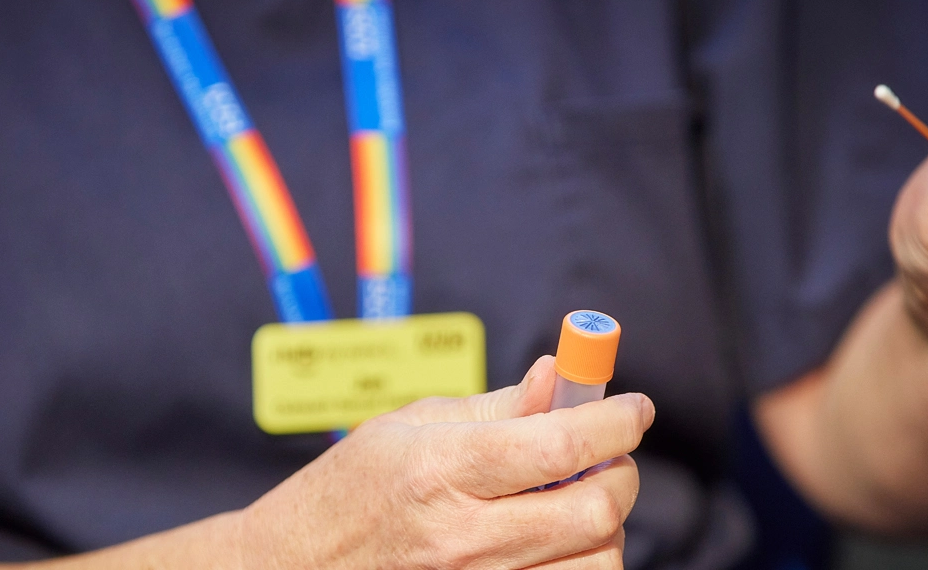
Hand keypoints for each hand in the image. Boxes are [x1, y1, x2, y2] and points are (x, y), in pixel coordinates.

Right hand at [234, 356, 654, 569]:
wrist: (294, 567)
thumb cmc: (351, 492)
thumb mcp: (410, 428)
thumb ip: (496, 408)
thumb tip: (558, 377)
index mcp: (441, 470)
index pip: (560, 444)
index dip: (614, 421)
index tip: (633, 409)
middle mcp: (461, 536)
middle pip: (593, 510)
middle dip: (619, 474)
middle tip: (606, 456)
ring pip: (595, 562)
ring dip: (602, 527)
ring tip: (574, 503)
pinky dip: (579, 564)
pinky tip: (556, 542)